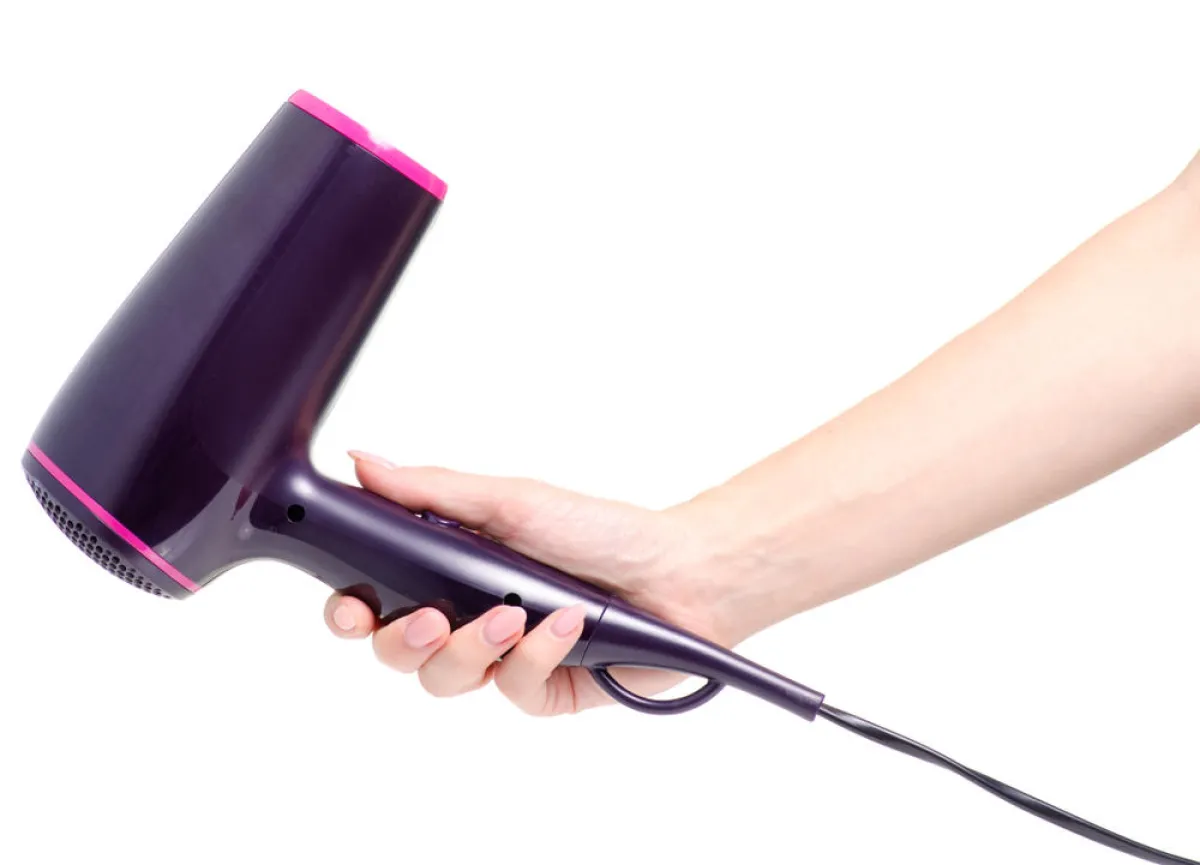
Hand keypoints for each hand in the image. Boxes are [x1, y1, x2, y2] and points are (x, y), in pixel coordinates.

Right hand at [323, 452, 742, 715]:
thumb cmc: (599, 529)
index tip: (352, 607)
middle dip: (404, 640)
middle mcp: (468, 616)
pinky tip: (565, 626)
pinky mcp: (541, 689)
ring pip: (445, 680)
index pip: (376, 601)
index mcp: (449, 569)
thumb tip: (362, 461)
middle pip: (397, 652)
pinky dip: (536, 655)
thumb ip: (431, 490)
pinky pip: (513, 690)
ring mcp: (503, 659)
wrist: (678, 571)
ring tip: (514, 614)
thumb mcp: (510, 500)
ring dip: (473, 648)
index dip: (350, 611)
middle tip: (434, 618)